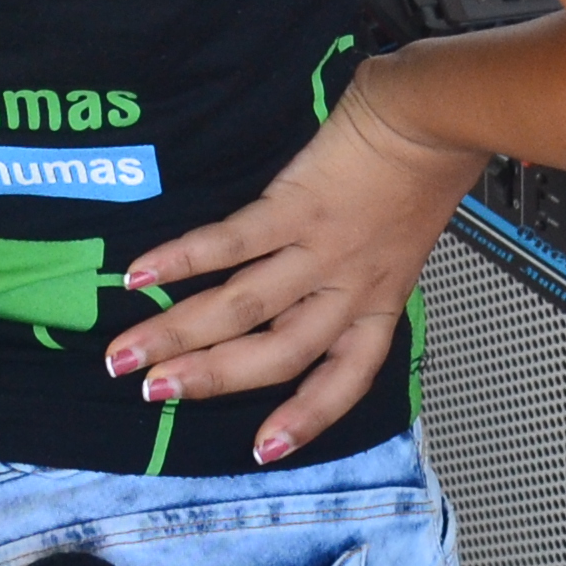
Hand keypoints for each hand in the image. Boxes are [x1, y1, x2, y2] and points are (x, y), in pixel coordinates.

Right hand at [113, 63, 489, 465]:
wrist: (438, 114)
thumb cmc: (426, 169)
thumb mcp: (406, 243)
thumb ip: (362, 273)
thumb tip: (310, 290)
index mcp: (380, 302)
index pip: (345, 380)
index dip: (305, 420)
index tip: (262, 451)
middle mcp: (349, 287)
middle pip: (275, 355)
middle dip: (208, 380)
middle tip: (152, 393)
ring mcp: (322, 249)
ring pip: (244, 309)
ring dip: (178, 334)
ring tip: (127, 353)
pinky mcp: (299, 204)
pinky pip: (233, 242)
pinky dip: (183, 259)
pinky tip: (140, 271)